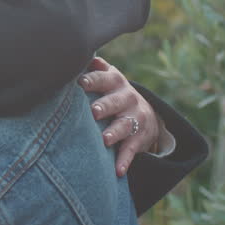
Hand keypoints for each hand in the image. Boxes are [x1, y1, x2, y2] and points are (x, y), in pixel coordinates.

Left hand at [79, 57, 159, 176]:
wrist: (145, 114)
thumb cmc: (112, 93)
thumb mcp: (107, 77)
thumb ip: (94, 67)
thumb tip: (79, 53)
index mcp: (115, 81)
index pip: (104, 78)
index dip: (93, 80)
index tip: (81, 82)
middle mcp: (127, 98)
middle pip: (116, 101)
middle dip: (105, 106)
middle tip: (94, 111)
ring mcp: (135, 118)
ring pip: (125, 125)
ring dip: (115, 133)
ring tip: (105, 140)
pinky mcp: (139, 138)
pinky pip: (132, 150)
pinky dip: (125, 161)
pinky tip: (117, 171)